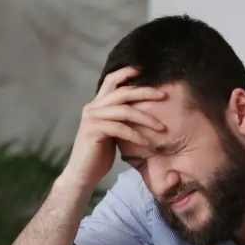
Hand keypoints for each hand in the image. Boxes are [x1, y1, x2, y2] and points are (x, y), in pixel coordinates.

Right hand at [62, 66, 166, 188]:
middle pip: (122, 92)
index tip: (143, 70)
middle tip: (163, 95)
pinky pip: (121, 129)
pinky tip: (148, 143)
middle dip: (145, 92)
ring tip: (161, 128)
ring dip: (146, 118)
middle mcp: (92, 107)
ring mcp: (92, 118)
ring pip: (124, 110)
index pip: (111, 81)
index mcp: (97, 105)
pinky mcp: (94, 131)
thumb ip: (119, 119)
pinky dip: (136, 135)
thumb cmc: (98, 155)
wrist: (82, 174)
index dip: (126, 72)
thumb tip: (139, 110)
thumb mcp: (111, 132)